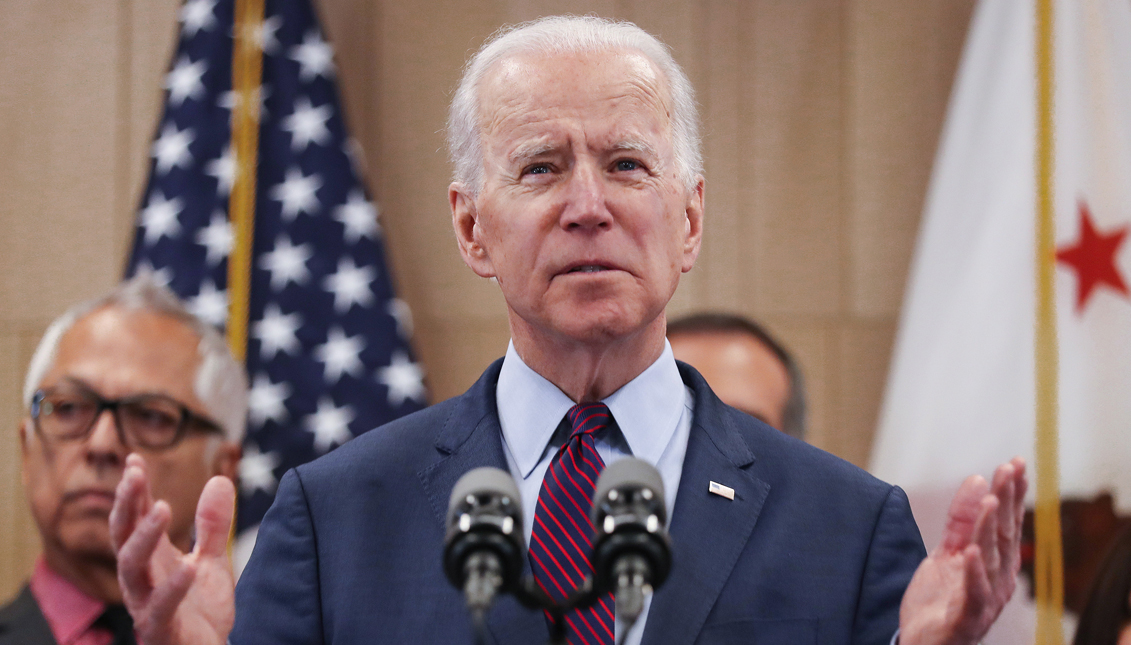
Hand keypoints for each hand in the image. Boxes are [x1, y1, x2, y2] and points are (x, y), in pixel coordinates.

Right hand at [110, 453, 235, 644]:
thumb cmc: (200, 611)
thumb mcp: (212, 561)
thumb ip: (213, 525)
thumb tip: (219, 479)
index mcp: (151, 560)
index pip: (135, 519)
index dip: (133, 491)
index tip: (135, 459)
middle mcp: (141, 579)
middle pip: (123, 536)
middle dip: (126, 504)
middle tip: (134, 473)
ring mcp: (146, 604)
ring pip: (131, 568)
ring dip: (144, 537)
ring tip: (161, 507)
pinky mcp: (160, 630)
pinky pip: (160, 608)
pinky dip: (172, 587)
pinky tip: (187, 566)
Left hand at [898, 457, 1026, 644]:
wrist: (924, 642)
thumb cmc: (941, 598)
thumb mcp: (948, 551)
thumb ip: (962, 519)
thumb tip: (977, 479)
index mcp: (994, 562)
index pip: (1006, 522)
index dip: (1012, 494)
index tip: (1015, 464)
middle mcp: (996, 579)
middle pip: (1003, 534)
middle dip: (1007, 500)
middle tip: (1010, 468)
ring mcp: (984, 599)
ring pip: (990, 559)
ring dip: (990, 528)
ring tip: (991, 500)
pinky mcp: (965, 618)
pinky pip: (972, 594)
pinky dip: (973, 573)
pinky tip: (971, 552)